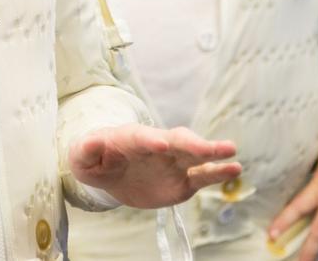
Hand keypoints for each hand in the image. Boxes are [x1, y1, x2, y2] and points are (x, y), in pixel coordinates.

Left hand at [68, 124, 240, 208]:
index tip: (162, 145)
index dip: (151, 140)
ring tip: (232, 152)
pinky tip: (235, 170)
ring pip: (195, 155)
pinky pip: (202, 175)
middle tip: (209, 148)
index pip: (142, 138)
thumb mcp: (82, 156)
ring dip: (212, 153)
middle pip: (177, 141)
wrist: (110, 170)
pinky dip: (218, 173)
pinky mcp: (182, 179)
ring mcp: (173, 162)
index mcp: (132, 139)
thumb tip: (91, 142)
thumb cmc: (95, 159)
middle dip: (192, 143)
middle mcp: (158, 146)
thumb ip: (86, 149)